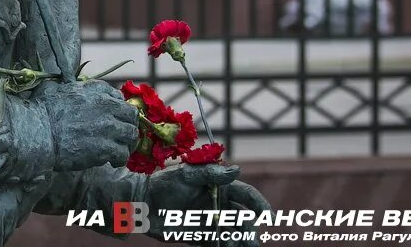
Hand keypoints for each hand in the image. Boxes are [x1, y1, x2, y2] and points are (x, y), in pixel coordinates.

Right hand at [36, 79, 138, 171]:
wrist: (38, 133)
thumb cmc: (43, 111)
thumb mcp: (60, 89)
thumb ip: (76, 89)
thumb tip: (75, 91)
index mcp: (95, 90)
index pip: (118, 97)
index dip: (117, 110)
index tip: (114, 118)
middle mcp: (106, 105)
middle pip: (131, 115)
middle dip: (128, 125)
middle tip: (121, 136)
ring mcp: (108, 127)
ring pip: (131, 135)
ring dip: (126, 143)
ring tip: (117, 150)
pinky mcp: (106, 148)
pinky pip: (123, 154)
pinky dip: (119, 159)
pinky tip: (111, 162)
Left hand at [147, 163, 271, 238]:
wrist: (141, 203)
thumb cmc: (162, 183)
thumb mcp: (185, 174)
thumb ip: (210, 174)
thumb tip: (237, 171)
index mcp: (218, 186)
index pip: (246, 195)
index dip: (260, 205)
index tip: (268, 217)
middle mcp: (217, 204)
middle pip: (242, 219)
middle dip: (250, 230)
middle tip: (251, 241)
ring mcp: (209, 221)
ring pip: (233, 234)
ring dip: (240, 242)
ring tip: (239, 246)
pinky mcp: (199, 236)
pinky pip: (217, 244)